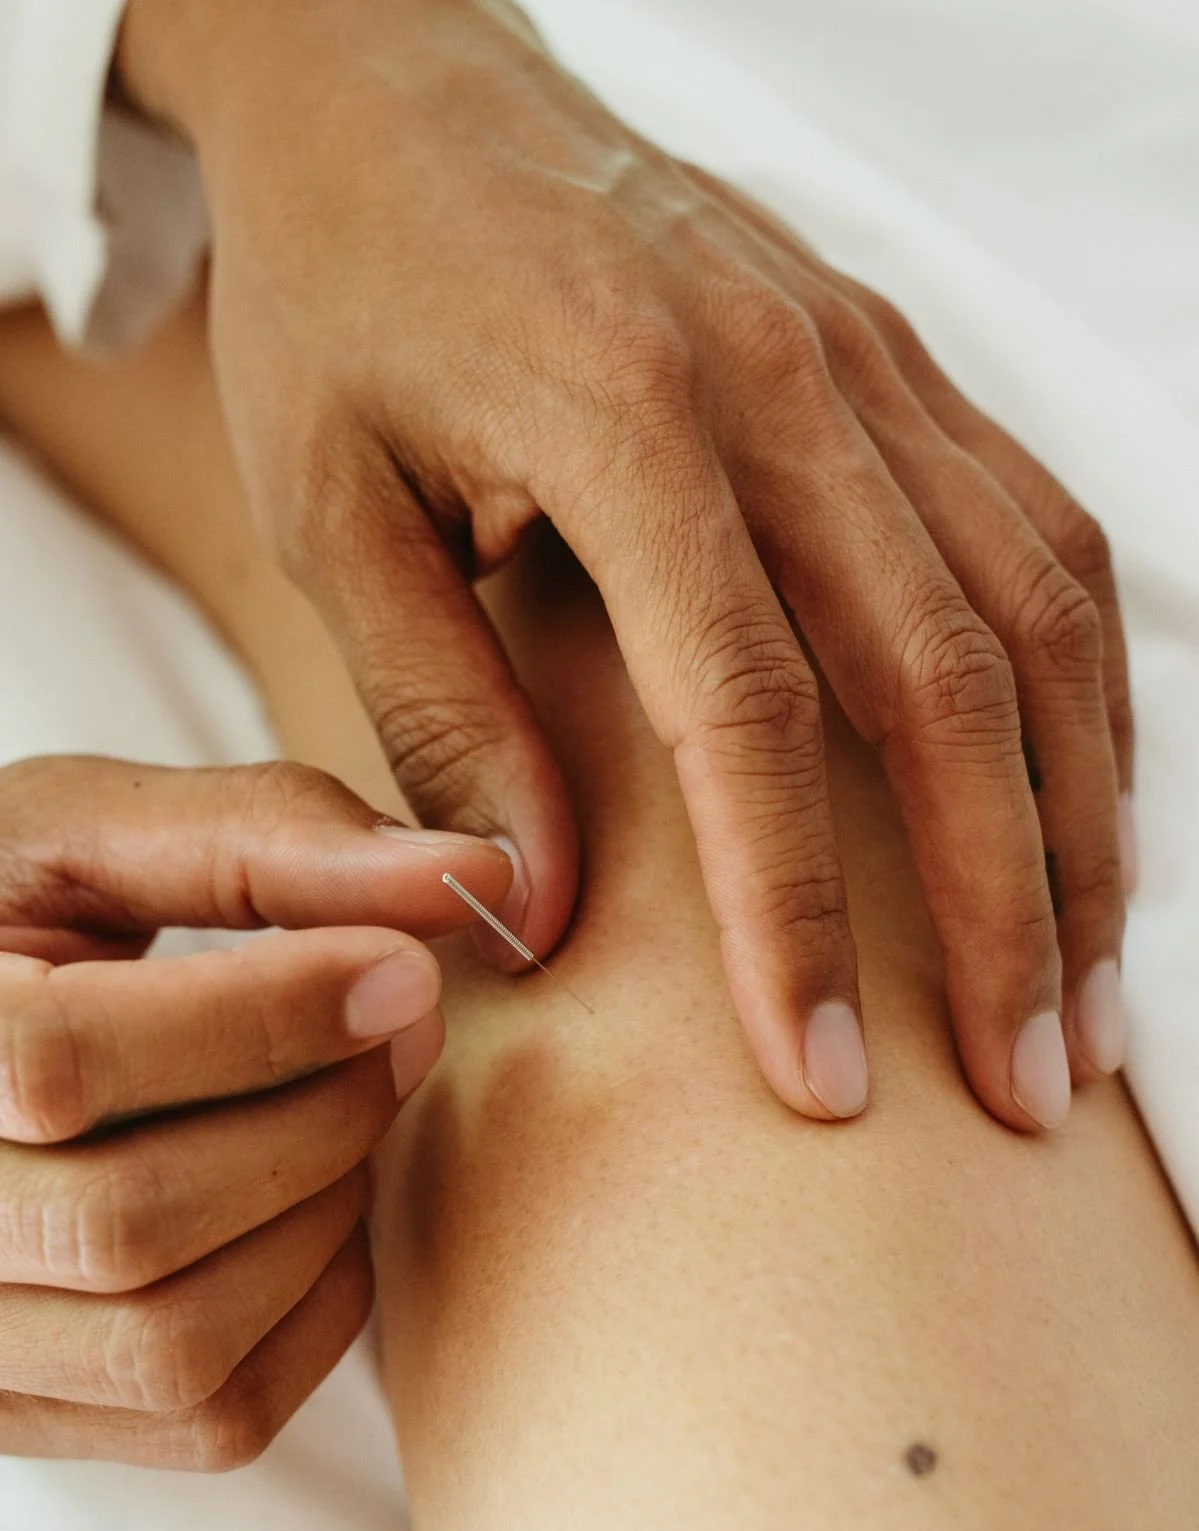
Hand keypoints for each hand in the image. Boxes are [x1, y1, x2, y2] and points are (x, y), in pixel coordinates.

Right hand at [0, 756, 509, 1466]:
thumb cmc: (17, 923)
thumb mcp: (89, 839)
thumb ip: (263, 837)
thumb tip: (473, 873)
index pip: (61, 1063)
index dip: (263, 1019)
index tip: (402, 970)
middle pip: (133, 1220)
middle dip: (317, 1116)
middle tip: (401, 1030)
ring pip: (176, 1343)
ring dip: (317, 1214)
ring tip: (345, 1107)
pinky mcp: (30, 1417)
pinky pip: (212, 1418)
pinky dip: (313, 1307)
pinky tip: (317, 1200)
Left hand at [119, 0, 1131, 1130]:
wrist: (395, 78)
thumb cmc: (342, 295)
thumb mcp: (332, 506)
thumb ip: (444, 710)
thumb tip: (547, 914)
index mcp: (626, 415)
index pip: (754, 715)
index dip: (800, 917)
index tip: (822, 1080)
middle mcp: (786, 380)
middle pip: (950, 681)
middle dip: (1006, 909)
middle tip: (1031, 1089)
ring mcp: (864, 356)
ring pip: (1037, 611)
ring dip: (1081, 820)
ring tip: (1086, 991)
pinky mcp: (894, 355)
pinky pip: (1035, 531)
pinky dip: (1080, 691)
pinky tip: (1080, 809)